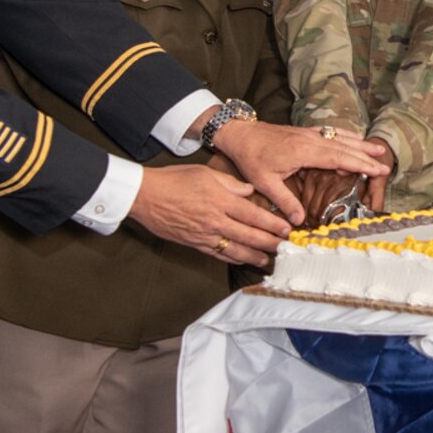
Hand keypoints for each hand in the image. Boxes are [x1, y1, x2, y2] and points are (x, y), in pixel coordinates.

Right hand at [128, 164, 291, 268]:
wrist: (146, 196)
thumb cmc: (174, 180)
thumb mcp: (206, 173)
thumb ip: (231, 184)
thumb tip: (249, 190)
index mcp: (221, 200)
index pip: (254, 215)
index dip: (273, 224)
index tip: (286, 229)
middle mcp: (216, 220)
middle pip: (249, 235)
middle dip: (270, 243)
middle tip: (285, 248)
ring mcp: (205, 234)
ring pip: (235, 249)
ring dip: (254, 256)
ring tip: (267, 260)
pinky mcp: (194, 243)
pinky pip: (218, 253)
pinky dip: (232, 258)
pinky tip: (241, 260)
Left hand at [209, 121, 390, 225]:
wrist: (240, 134)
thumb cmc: (251, 158)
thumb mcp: (265, 183)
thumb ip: (284, 201)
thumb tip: (298, 221)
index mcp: (303, 152)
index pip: (338, 157)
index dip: (359, 164)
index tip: (376, 170)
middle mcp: (309, 140)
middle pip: (344, 147)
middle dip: (365, 156)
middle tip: (385, 166)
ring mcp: (308, 134)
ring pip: (339, 138)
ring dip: (359, 144)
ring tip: (378, 150)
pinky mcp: (304, 132)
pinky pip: (331, 133)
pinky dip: (345, 136)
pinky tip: (354, 138)